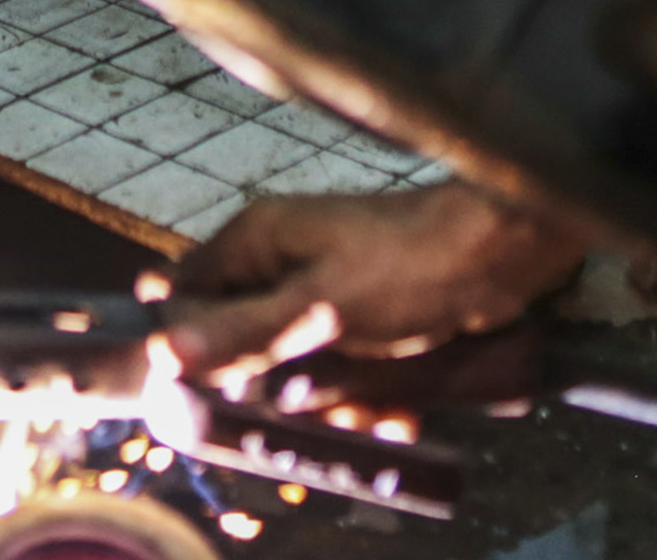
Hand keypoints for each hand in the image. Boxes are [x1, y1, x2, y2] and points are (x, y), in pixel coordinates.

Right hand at [156, 183, 585, 390]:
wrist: (498, 259)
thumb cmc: (403, 269)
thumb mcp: (316, 311)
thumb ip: (239, 332)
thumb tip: (159, 350)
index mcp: (255, 241)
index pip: (185, 294)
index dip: (190, 345)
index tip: (209, 390)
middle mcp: (279, 258)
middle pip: (239, 339)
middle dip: (272, 388)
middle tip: (308, 409)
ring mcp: (320, 285)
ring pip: (292, 365)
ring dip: (328, 400)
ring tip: (369, 414)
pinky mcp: (357, 313)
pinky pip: (337, 367)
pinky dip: (362, 393)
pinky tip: (393, 415)